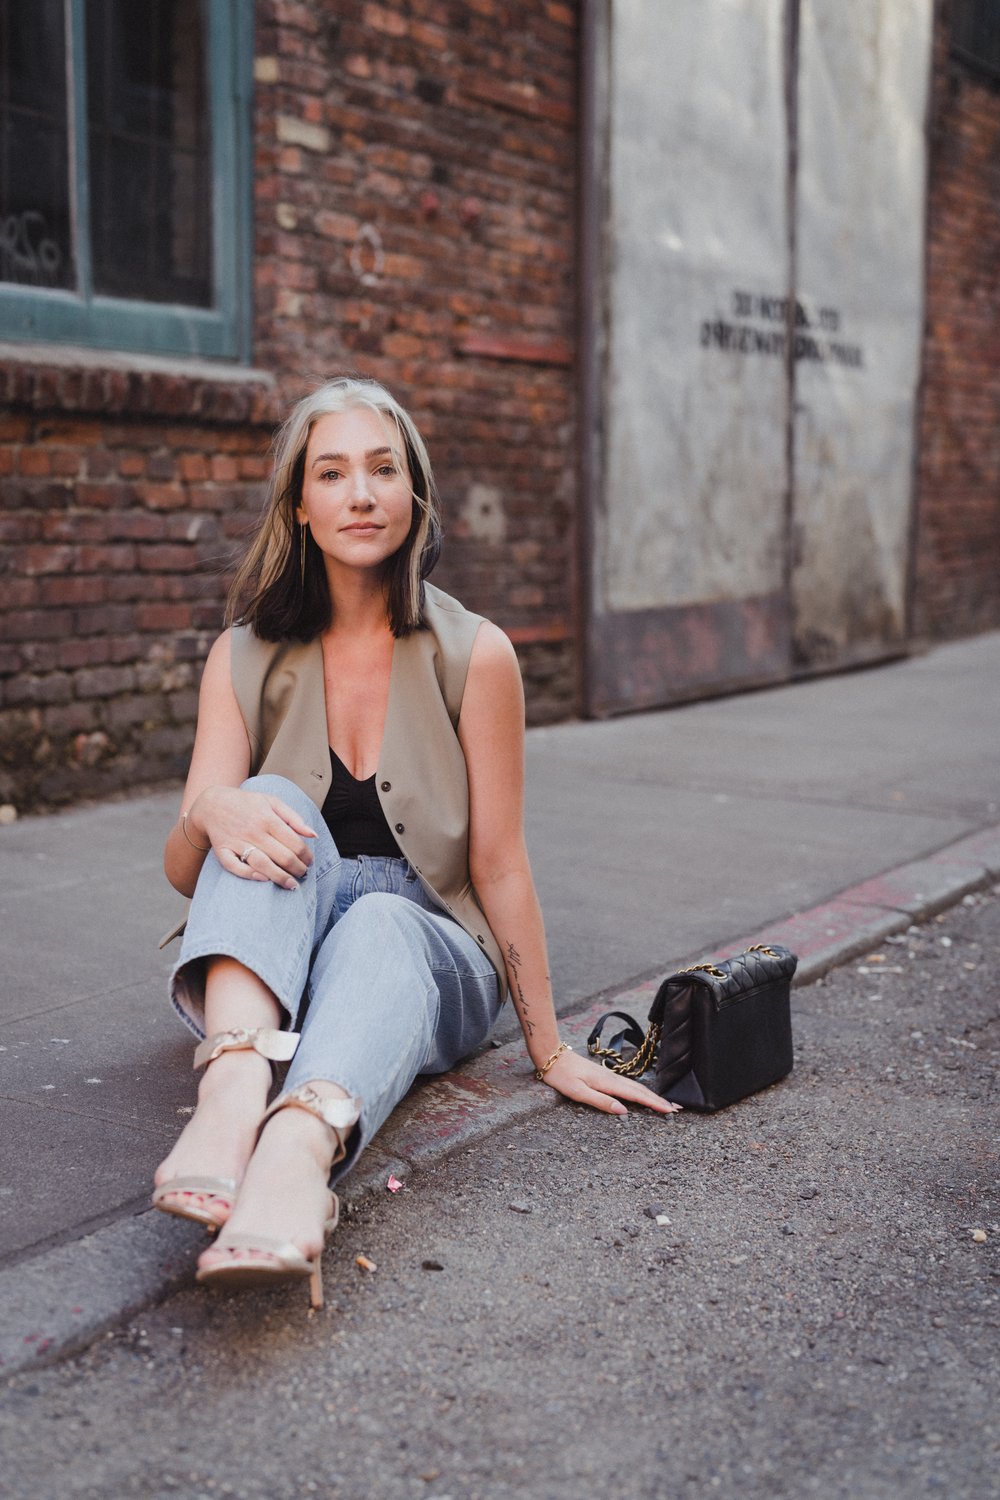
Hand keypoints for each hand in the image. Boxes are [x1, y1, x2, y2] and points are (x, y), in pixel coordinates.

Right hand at [189, 786, 316, 891]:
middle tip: (303, 874)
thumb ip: (294, 818)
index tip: (310, 861)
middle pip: (282, 856)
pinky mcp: (222, 850)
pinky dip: (249, 875)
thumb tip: (314, 835)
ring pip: (262, 864)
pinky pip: (235, 867)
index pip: (294, 843)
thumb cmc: (247, 803)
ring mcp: (236, 842)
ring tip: (292, 885)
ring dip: (280, 877)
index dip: (306, 855)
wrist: (213, 803)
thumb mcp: (272, 802)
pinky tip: (264, 880)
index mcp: (268, 818)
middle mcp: (253, 831)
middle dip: (297, 869)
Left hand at [539, 1048, 681, 1116]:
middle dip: (659, 1100)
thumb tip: (624, 1111)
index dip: (654, 1103)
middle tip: (677, 1109)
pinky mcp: (604, 1076)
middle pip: (640, 1090)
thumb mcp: (577, 1092)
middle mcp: (611, 1078)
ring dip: (651, 1095)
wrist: (551, 1056)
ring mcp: (608, 1076)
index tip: (670, 1110)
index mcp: (607, 1083)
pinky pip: (627, 1085)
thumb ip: (601, 1101)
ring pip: (635, 1087)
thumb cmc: (561, 1076)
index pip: (636, 1095)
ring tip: (665, 1104)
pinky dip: (640, 1091)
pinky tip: (642, 1095)